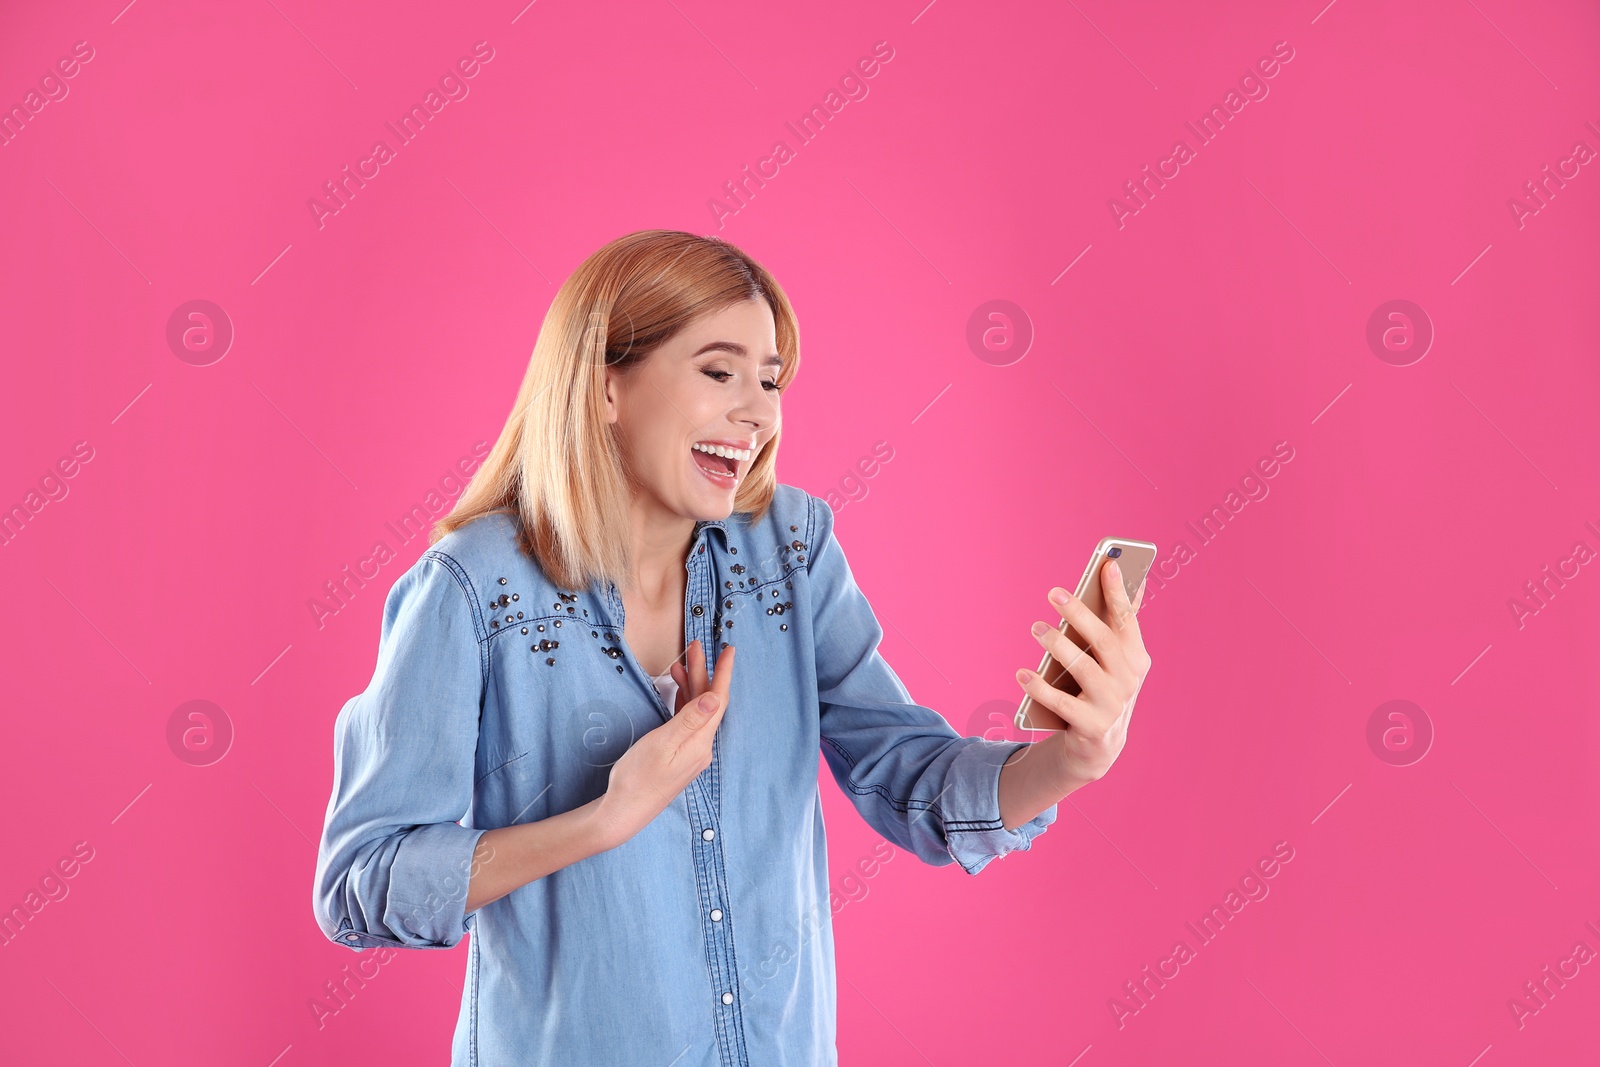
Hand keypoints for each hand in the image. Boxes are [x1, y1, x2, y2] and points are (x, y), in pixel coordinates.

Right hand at [595, 639, 734, 847]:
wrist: (624, 811)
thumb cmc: (638, 778)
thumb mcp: (662, 743)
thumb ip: (688, 720)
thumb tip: (714, 698)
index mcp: (700, 742)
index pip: (718, 701)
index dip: (724, 673)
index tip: (729, 650)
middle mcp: (700, 747)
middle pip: (707, 702)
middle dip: (703, 672)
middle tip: (696, 646)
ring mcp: (690, 752)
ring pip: (696, 710)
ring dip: (691, 685)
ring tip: (680, 664)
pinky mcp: (678, 755)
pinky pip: (686, 722)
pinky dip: (682, 702)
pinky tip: (674, 691)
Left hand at [1015, 559, 1151, 788]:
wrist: (1099, 744)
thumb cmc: (1103, 686)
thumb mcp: (1114, 658)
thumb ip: (1118, 620)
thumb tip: (1122, 572)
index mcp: (1137, 658)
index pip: (1127, 620)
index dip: (1119, 592)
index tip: (1108, 563)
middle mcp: (1129, 681)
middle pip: (1102, 641)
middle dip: (1079, 614)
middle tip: (1054, 593)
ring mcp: (1112, 705)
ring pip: (1082, 669)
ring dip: (1057, 645)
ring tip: (1036, 628)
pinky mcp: (1092, 727)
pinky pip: (1061, 704)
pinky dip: (1039, 687)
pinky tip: (1021, 673)